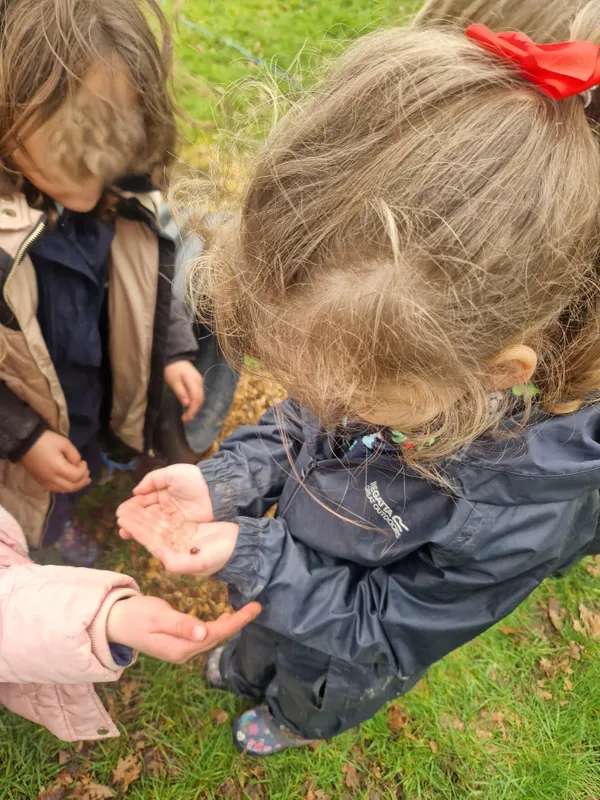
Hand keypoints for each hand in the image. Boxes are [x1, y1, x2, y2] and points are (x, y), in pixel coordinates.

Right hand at [20, 431, 90, 492]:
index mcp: (58, 469)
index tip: (84, 462)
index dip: (84, 470)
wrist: (25, 442)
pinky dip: (65, 487)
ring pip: (64, 490)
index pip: (77, 476)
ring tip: (83, 481)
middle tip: (88, 475)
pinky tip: (69, 483)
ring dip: (75, 486)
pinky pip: (55, 489)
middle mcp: (52, 479)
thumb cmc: (45, 440)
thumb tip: (77, 464)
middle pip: (72, 487)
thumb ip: (74, 455)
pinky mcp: (40, 481)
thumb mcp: (64, 443)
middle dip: (83, 481)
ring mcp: (45, 482)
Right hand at [106, 594, 259, 663]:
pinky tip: (222, 618)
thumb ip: (181, 625)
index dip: (237, 621)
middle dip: (237, 623)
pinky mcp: (177, 644)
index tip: (254, 608)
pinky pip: (202, 637)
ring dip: (228, 625)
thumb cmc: (134, 615)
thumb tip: (204, 634)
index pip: (216, 634)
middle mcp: (183, 653)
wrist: (113, 623)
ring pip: (211, 638)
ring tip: (245, 612)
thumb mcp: (158, 616)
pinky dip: (216, 627)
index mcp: (180, 648)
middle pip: (217, 638)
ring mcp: (180, 651)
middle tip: (255, 607)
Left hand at [117, 493, 238, 575]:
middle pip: (151, 532)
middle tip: (119, 511)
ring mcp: (182, 537)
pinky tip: (148, 505)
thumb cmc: (220, 557)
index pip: (150, 541)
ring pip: (158, 524)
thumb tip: (157, 552)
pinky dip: (158, 511)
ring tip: (129, 506)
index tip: (122, 521)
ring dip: (144, 515)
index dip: (136, 531)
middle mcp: (175, 547)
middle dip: (136, 521)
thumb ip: (175, 561)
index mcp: (173, 556)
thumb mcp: (197, 563)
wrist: (239, 547)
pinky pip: (169, 518)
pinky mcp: (189, 528)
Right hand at [119, 464, 213, 541]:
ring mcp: (173, 521)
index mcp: (162, 494)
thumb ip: (152, 480)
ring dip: (138, 529)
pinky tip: (141, 538)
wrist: (217, 490)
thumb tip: (135, 491)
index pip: (143, 503)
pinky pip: (163, 534)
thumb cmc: (195, 479)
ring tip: (125, 532)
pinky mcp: (181, 531)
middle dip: (132, 520)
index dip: (132, 508)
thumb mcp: (172, 474)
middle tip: (120, 524)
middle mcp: (166, 509)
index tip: (121, 513)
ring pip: (152, 526)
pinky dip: (152, 536)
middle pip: (145, 516)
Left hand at [164, 361, 203, 421]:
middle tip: (185, 419)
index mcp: (193, 381)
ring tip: (187, 415)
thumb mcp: (173, 381)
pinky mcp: (197, 382)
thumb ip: (181, 392)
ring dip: (195, 407)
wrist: (175, 357)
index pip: (196, 399)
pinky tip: (189, 406)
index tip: (185, 418)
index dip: (192, 410)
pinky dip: (195, 402)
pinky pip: (198, 394)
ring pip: (200, 397)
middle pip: (200, 399)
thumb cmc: (172, 369)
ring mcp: (199, 381)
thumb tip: (187, 404)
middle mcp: (199, 382)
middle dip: (194, 411)